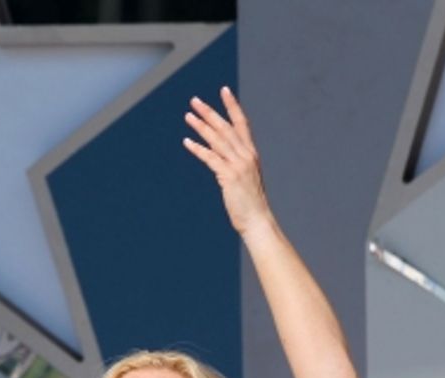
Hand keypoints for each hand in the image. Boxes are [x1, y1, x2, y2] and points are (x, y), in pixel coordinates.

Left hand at [183, 86, 273, 236]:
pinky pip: (211, 158)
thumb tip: (224, 162)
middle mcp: (246, 156)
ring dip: (201, 126)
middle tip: (194, 100)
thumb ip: (236, 166)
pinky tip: (187, 141)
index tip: (224, 90)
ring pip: (217, 140)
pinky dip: (198, 149)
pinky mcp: (229, 176)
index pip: (241, 123)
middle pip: (225, 127)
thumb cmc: (251, 204)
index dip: (232, 106)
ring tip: (188, 116)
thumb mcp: (246, 179)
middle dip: (209, 112)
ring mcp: (238, 165)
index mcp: (251, 154)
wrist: (258, 220)